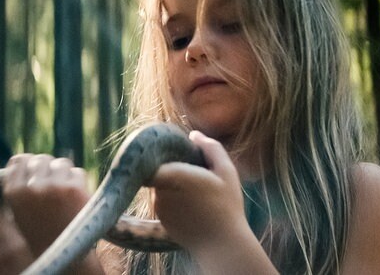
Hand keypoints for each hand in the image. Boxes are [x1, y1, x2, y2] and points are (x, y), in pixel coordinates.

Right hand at [2, 154, 90, 256]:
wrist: (63, 255)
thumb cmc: (42, 231)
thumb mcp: (20, 210)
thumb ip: (22, 185)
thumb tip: (30, 160)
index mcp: (13, 192)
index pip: (19, 159)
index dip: (30, 164)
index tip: (37, 172)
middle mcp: (31, 187)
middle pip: (42, 158)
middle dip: (49, 168)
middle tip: (55, 185)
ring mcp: (53, 186)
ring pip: (61, 162)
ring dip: (65, 174)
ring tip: (65, 193)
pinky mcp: (74, 189)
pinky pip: (78, 172)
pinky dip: (79, 183)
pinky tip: (76, 199)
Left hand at [149, 130, 246, 253]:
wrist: (221, 244)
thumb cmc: (227, 205)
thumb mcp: (226, 171)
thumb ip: (210, 148)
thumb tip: (193, 135)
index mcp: (174, 174)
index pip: (152, 156)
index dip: (158, 150)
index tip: (170, 149)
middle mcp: (160, 189)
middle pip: (159, 169)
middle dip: (172, 167)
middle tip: (193, 171)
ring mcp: (158, 205)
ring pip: (161, 185)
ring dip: (172, 184)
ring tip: (196, 190)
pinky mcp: (160, 218)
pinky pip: (162, 201)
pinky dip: (172, 199)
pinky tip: (191, 205)